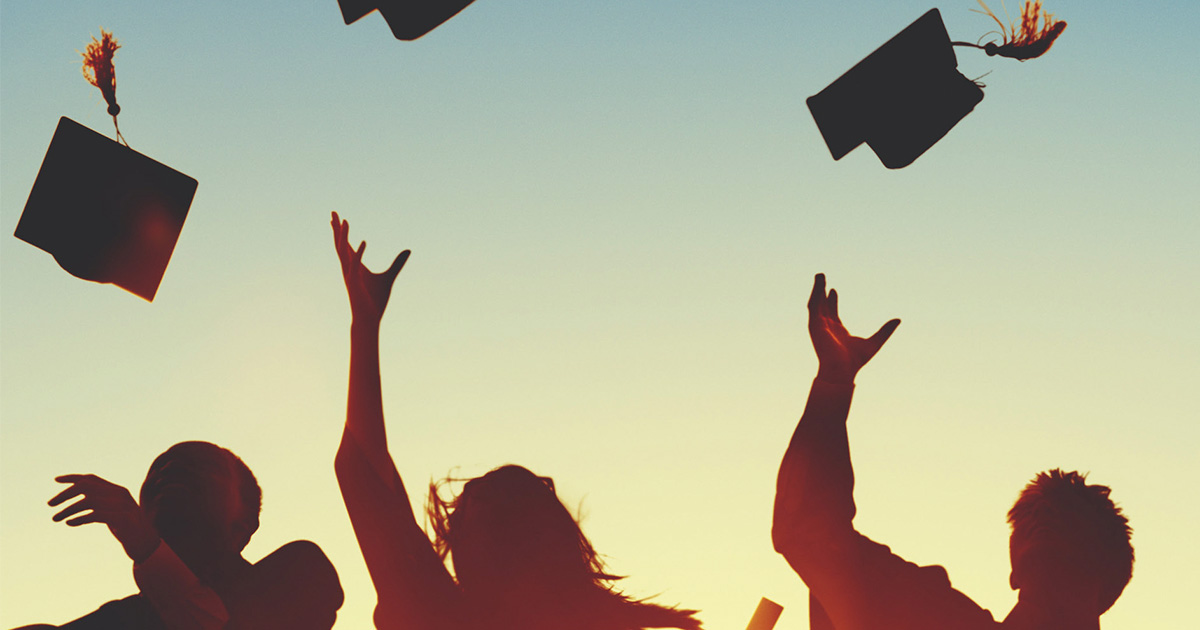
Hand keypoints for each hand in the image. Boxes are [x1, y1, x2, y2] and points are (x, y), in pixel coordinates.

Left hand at [50, 474, 160, 562]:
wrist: (148, 546)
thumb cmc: (128, 531)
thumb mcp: (113, 515)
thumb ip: (100, 507)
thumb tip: (75, 507)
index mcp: (118, 491)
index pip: (92, 478)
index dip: (73, 477)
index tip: (56, 480)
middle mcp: (121, 495)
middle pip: (87, 486)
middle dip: (65, 494)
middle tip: (50, 504)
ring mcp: (123, 506)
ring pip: (88, 501)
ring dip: (68, 509)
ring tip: (56, 518)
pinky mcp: (123, 519)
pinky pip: (95, 514)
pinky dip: (80, 518)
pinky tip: (70, 523)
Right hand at [331, 211, 409, 325]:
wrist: (369, 319)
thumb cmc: (375, 300)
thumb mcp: (390, 277)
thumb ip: (397, 263)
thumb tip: (408, 251)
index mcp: (354, 267)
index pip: (346, 245)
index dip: (342, 232)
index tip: (339, 218)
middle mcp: (349, 269)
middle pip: (340, 245)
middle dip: (337, 229)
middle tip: (333, 212)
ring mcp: (350, 276)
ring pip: (344, 252)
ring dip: (344, 237)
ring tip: (344, 221)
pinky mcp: (355, 284)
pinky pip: (356, 266)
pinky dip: (359, 253)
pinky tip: (365, 241)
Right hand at [808, 273, 899, 384]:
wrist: (841, 371)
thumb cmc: (855, 362)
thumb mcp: (875, 342)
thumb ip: (885, 331)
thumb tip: (898, 320)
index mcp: (837, 331)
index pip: (832, 312)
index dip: (832, 300)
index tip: (832, 290)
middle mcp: (826, 327)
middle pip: (822, 305)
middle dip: (821, 291)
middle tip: (822, 277)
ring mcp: (819, 326)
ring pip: (816, 303)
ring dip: (816, 289)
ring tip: (820, 275)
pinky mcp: (814, 326)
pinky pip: (813, 306)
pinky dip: (815, 295)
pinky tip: (819, 285)